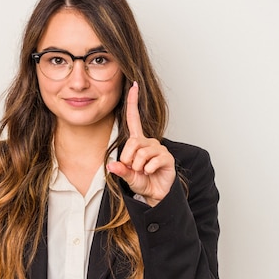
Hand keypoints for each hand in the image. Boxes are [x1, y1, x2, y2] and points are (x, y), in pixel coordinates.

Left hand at [107, 82, 175, 206]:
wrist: (156, 194)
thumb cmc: (142, 181)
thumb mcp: (127, 176)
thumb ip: (120, 170)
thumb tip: (111, 166)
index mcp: (138, 142)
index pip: (134, 119)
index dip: (133, 102)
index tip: (134, 85)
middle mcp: (149, 142)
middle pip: (132, 143)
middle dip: (128, 159)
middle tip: (133, 168)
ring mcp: (159, 149)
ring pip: (140, 154)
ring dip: (138, 167)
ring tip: (143, 171)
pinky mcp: (167, 157)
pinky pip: (152, 161)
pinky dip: (148, 170)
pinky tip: (151, 172)